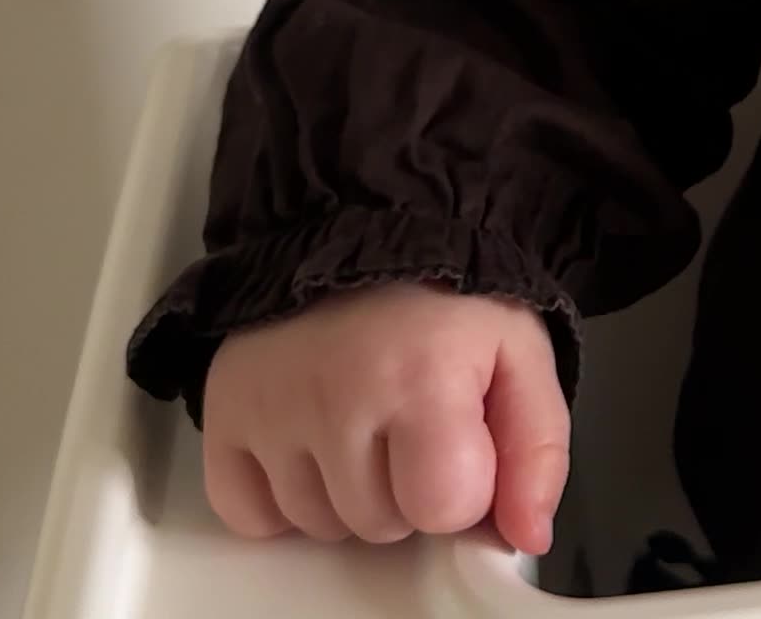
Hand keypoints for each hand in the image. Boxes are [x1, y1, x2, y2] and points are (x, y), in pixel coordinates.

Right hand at [200, 281, 568, 551]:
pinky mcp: (224, 412)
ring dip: (347, 494)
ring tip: (363, 419)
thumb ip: (536, 450)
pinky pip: (250, 515)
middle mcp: (336, 397)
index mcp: (421, 380)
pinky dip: (279, 499)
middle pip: (380, 524)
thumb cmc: (445, 294)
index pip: (443, 508)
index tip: (460, 439)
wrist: (362, 227)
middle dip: (407, 489)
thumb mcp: (519, 356)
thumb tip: (527, 534)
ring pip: (319, 524)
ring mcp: (271, 408)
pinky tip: (311, 446)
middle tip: (410, 421)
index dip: (463, 485)